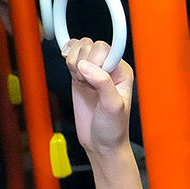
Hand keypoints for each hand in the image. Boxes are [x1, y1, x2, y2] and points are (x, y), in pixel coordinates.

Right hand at [64, 38, 133, 155]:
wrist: (101, 142)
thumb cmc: (113, 128)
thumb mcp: (112, 106)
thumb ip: (102, 83)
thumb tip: (85, 66)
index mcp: (122, 71)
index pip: (104, 49)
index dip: (95, 61)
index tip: (93, 80)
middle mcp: (109, 67)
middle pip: (88, 45)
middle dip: (83, 63)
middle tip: (88, 85)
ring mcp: (93, 70)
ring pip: (78, 48)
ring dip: (74, 63)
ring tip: (82, 83)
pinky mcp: (79, 75)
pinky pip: (71, 54)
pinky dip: (67, 58)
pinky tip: (72, 72)